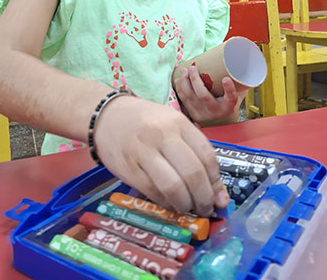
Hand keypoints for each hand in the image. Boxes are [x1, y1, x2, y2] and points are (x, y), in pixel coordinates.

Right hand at [93, 95, 229, 216]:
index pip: (207, 156)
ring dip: (185, 205)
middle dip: (204, 199)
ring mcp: (144, 152)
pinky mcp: (129, 169)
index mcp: (179, 123)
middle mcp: (163, 135)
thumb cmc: (145, 122)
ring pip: (174, 186)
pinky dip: (166, 203)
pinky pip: (153, 192)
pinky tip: (169, 203)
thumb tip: (220, 196)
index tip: (217, 194)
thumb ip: (196, 155)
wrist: (106, 116)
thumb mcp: (173, 128)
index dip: (216, 182)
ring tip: (187, 208)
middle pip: (193, 173)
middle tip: (205, 209)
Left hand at [174, 66, 247, 124]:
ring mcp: (202, 114)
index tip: (226, 79)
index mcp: (229, 107)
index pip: (231, 98)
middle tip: (192, 67)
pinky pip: (184, 102)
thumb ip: (239, 80)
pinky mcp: (193, 115)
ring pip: (190, 98)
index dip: (229, 89)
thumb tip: (244, 58)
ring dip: (184, 83)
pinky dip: (180, 90)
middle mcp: (215, 112)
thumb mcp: (237, 94)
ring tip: (183, 71)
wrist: (219, 122)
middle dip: (195, 81)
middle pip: (204, 97)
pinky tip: (178, 80)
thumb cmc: (228, 103)